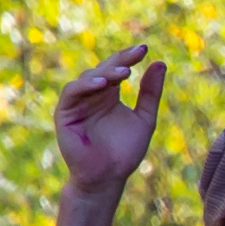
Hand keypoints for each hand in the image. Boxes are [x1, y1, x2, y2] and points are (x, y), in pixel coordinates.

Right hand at [54, 44, 167, 199]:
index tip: (144, 49)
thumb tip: (160, 63)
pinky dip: (85, 85)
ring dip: (105, 72)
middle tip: (137, 54)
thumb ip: (150, 93)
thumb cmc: (125, 151)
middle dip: (120, 60)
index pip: (118, 68)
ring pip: (87, 78)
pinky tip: (102, 84)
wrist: (107, 177)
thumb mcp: (144, 119)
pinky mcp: (64, 113)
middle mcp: (92, 94)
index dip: (129, 57)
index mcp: (109, 94)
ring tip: (124, 73)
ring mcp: (77, 102)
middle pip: (104, 69)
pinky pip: (72, 93)